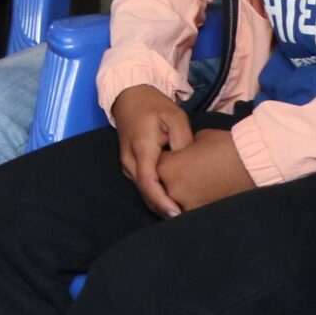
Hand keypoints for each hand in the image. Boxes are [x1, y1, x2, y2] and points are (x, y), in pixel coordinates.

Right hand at [111, 83, 193, 216]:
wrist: (129, 95)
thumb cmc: (154, 105)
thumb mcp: (175, 117)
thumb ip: (183, 142)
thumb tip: (189, 167)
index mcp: (141, 148)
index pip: (149, 183)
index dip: (162, 201)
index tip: (178, 214)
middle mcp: (130, 159)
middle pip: (145, 192)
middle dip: (163, 208)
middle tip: (187, 219)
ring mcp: (126, 162)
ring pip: (142, 191)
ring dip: (159, 203)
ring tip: (182, 213)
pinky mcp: (129, 163)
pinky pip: (142, 184)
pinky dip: (155, 194)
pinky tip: (171, 199)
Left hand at [155, 128, 254, 213]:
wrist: (250, 163)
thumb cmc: (223, 146)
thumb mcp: (195, 139)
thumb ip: (181, 149)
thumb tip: (182, 154)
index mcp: (166, 167)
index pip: (156, 166)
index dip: (165, 162)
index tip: (175, 160)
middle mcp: (171, 188)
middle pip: (162, 187)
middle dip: (169, 181)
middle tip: (184, 176)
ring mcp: (185, 203)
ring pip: (172, 202)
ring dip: (178, 196)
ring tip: (194, 187)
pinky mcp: (200, 212)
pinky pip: (188, 210)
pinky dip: (191, 204)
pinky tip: (201, 197)